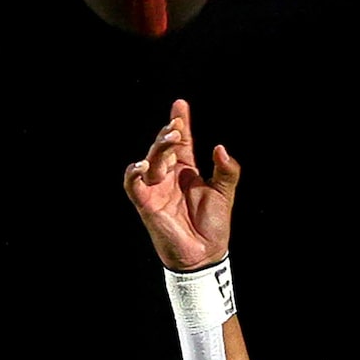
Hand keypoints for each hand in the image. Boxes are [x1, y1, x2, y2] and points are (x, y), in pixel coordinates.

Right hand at [124, 97, 238, 272]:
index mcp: (186, 171)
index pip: (181, 142)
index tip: (180, 104)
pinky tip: (142, 164)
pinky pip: (133, 185)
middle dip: (168, 133)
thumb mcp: (224, 192)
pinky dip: (133, 173)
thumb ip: (226, 170)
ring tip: (170, 137)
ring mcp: (156, 190)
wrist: (205, 254)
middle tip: (178, 126)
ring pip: (150, 160)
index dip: (180, 122)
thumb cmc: (214, 226)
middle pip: (163, 147)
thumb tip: (220, 148)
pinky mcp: (146, 204)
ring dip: (158, 147)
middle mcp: (169, 177)